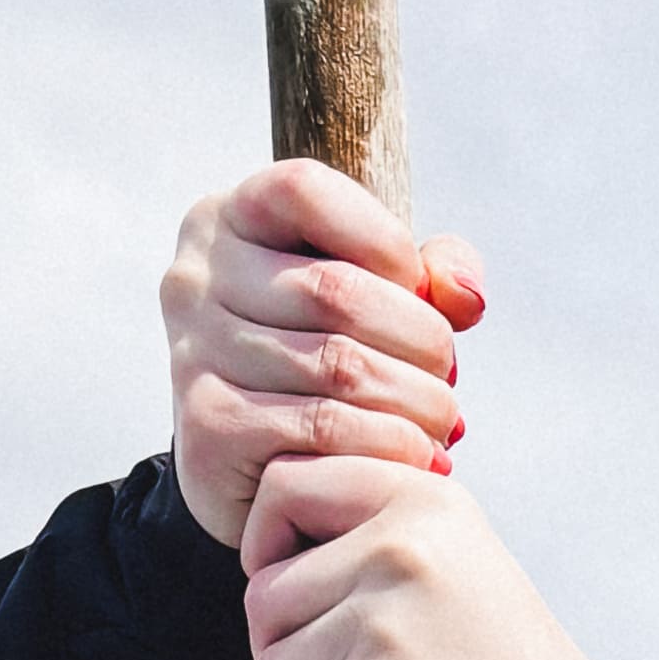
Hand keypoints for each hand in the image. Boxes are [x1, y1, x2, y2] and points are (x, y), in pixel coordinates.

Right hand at [163, 157, 485, 552]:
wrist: (262, 468)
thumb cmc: (323, 360)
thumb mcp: (376, 294)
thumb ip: (426, 275)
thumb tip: (464, 294)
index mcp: (229, 219)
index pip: (303, 191)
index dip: (383, 240)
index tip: (419, 292)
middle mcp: (195, 279)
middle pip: (335, 290)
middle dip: (420, 338)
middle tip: (448, 378)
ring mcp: (194, 355)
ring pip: (337, 366)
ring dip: (415, 400)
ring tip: (441, 423)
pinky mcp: (207, 431)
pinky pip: (322, 428)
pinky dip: (387, 445)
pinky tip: (415, 458)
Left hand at [242, 454, 616, 659]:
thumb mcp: (466, 567)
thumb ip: (382, 536)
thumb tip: (279, 544)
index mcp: (421, 506)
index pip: (285, 487)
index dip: (268, 547)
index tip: (298, 594)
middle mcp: (397, 553)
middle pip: (265, 598)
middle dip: (286, 657)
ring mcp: (377, 632)